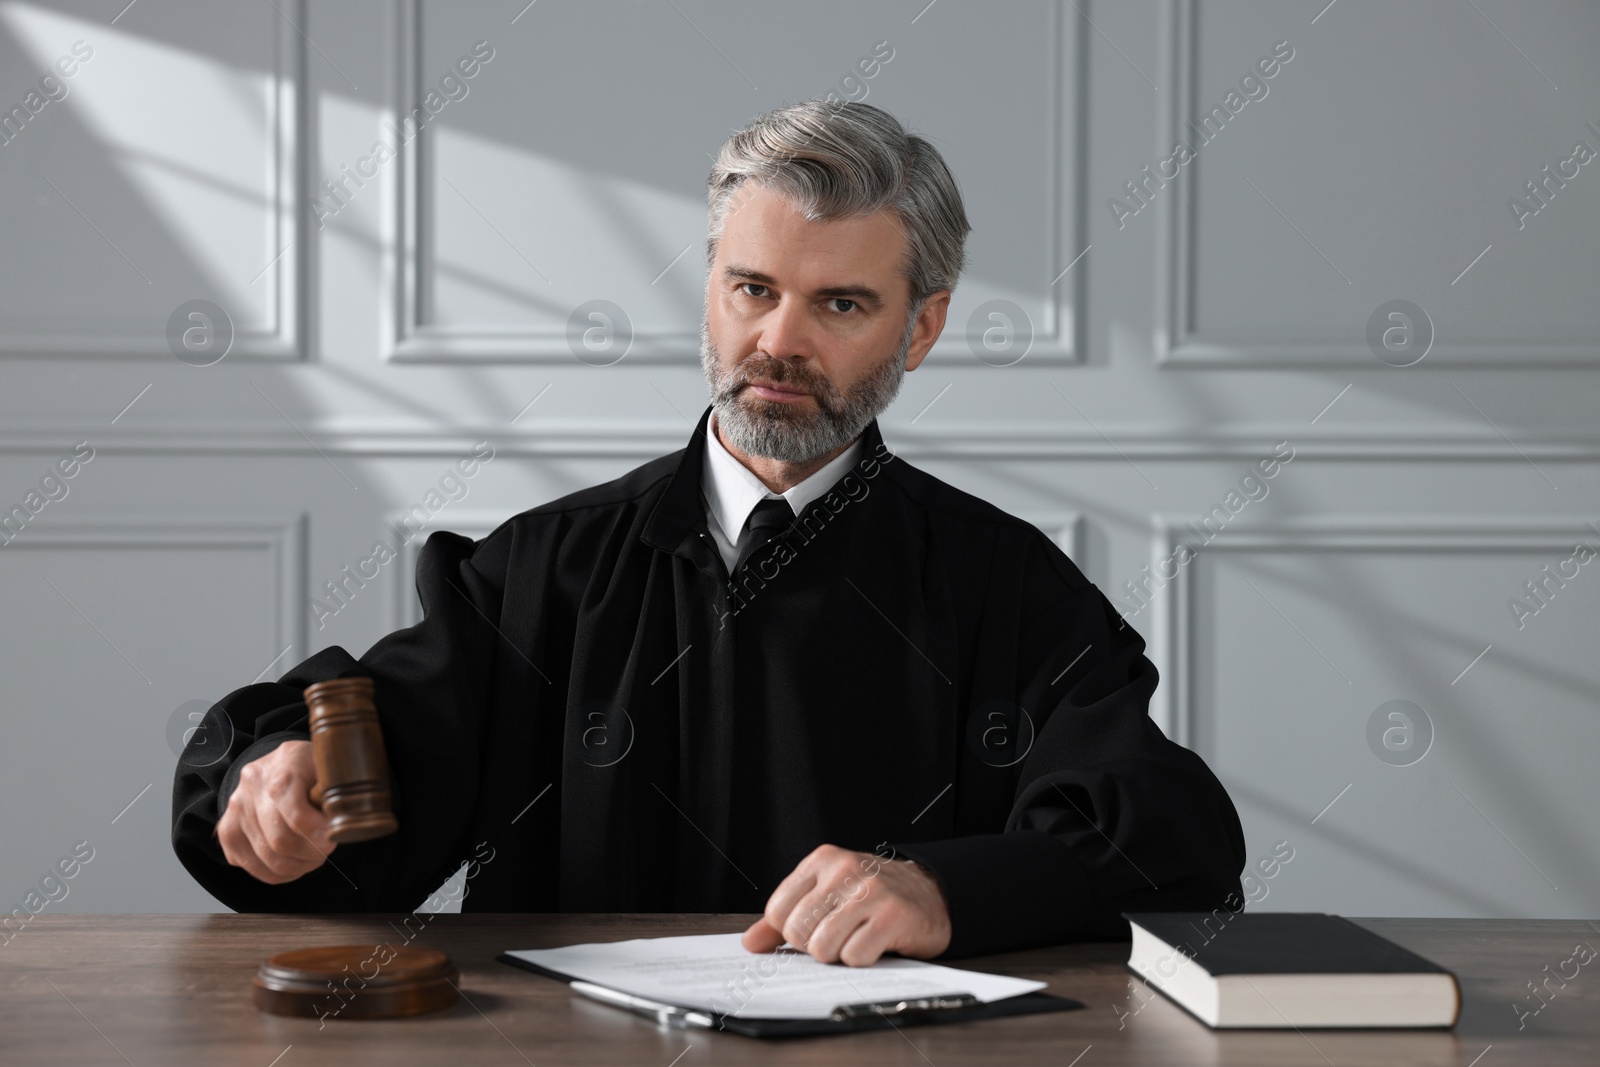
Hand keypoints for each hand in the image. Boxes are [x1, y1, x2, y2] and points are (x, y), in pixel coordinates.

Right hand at [215, 740, 335, 883]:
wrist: (277, 762)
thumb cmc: (309, 766)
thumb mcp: (329, 765)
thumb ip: (336, 790)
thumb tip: (342, 822)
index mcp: (283, 767)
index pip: (298, 818)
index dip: (321, 837)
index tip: (335, 837)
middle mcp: (253, 787)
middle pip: (281, 842)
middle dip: (312, 854)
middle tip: (326, 849)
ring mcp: (236, 809)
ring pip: (267, 859)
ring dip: (297, 867)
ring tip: (312, 857)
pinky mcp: (227, 830)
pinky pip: (250, 866)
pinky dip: (276, 874)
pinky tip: (293, 862)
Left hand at [741, 844, 951, 966]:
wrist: (933, 893)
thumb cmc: (873, 897)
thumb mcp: (828, 895)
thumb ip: (786, 917)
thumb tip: (750, 943)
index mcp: (822, 860)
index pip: (777, 911)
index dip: (791, 933)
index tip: (812, 930)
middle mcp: (845, 870)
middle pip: (798, 932)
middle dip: (814, 947)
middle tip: (838, 937)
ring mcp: (870, 891)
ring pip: (823, 947)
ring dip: (838, 955)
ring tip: (855, 940)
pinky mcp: (893, 916)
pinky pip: (855, 956)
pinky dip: (862, 960)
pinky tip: (875, 944)